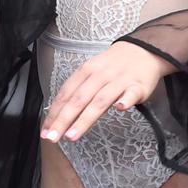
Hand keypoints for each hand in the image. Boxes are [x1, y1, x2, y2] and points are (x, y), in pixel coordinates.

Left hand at [41, 41, 168, 142]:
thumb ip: (78, 92)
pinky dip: (126, 100)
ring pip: (100, 101)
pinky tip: (120, 109)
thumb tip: (58, 114)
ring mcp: (119, 81)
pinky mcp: (138, 86)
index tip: (46, 132)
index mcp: (85, 72)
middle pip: (79, 100)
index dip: (54, 114)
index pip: (66, 94)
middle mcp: (99, 76)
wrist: (142, 50)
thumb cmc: (113, 66)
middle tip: (53, 138)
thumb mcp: (91, 72)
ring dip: (85, 118)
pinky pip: (131, 93)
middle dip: (64, 120)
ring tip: (72, 135)